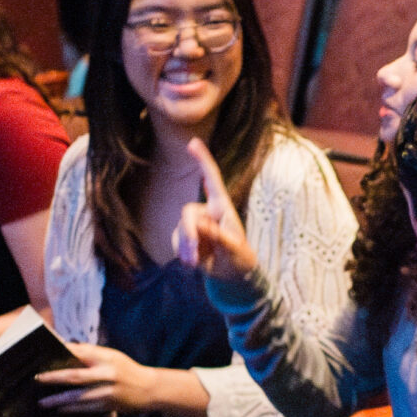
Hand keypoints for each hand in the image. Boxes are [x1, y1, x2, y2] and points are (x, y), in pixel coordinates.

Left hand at [36, 345, 169, 416]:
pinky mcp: (108, 405)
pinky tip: (60, 409)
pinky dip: (71, 409)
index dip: (62, 353)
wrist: (150, 389)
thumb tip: (68, 348)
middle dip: (54, 378)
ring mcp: (107, 391)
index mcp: (106, 358)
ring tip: (42, 402)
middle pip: (75, 376)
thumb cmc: (128, 370)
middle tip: (37, 379)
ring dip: (58, 400)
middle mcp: (106, 374)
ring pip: (78, 397)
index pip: (80, 352)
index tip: (45, 353)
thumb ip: (92, 353)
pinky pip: (85, 408)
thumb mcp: (113, 356)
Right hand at [175, 139, 255, 277]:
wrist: (232, 274)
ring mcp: (195, 224)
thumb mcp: (236, 250)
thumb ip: (221, 237)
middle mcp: (206, 211)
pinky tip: (193, 262)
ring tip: (196, 263)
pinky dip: (182, 253)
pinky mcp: (186, 237)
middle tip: (194, 254)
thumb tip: (202, 226)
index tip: (192, 142)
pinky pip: (176, 241)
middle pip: (187, 213)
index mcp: (222, 206)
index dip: (202, 160)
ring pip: (181, 229)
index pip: (211, 179)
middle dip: (188, 232)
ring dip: (186, 247)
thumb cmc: (240, 258)